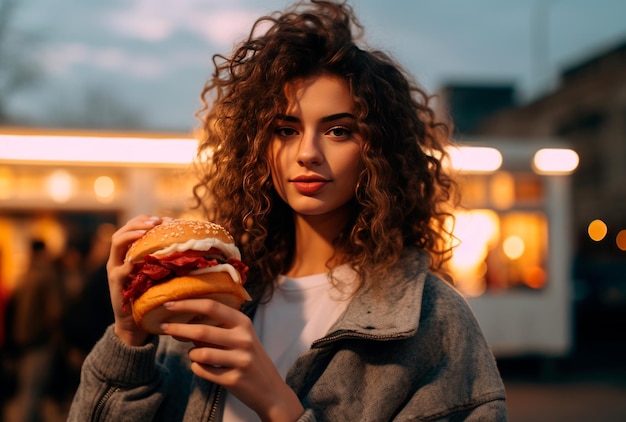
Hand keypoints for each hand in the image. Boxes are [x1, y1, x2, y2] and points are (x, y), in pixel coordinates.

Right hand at [107, 214, 162, 345]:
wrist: (135, 325)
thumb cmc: (150, 296)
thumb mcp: (156, 274)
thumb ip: (162, 260)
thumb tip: (188, 244)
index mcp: (127, 254)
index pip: (131, 228)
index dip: (145, 220)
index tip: (162, 218)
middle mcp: (118, 260)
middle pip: (122, 231)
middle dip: (139, 223)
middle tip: (157, 221)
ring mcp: (115, 271)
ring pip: (117, 243)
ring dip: (132, 234)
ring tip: (147, 231)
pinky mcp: (117, 286)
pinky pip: (120, 271)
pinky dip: (129, 262)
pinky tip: (140, 258)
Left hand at [161, 299, 304, 421]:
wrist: (271, 390)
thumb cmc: (250, 359)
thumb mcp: (241, 337)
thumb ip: (218, 328)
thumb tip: (184, 321)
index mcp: (243, 323)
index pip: (211, 306)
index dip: (188, 304)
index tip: (169, 304)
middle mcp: (243, 339)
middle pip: (201, 330)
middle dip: (177, 328)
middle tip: (163, 327)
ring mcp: (240, 360)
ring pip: (199, 353)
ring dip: (192, 354)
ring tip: (196, 355)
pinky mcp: (234, 379)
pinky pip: (202, 371)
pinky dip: (197, 368)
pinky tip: (203, 367)